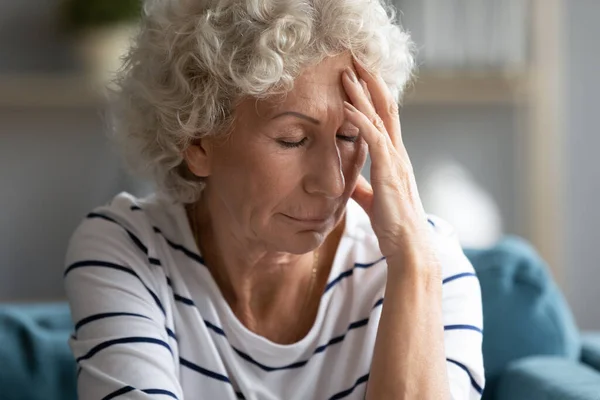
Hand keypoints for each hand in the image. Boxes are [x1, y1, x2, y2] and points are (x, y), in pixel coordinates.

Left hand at [342, 58, 430, 260]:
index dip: (373, 95)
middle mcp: (397, 153)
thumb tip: (349, 180)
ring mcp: (396, 160)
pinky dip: (360, 120)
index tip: (359, 77)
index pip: (385, 118)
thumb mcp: (372, 200)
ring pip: (380, 117)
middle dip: (370, 82)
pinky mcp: (390, 171)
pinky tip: (346, 106)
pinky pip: (374, 138)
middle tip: (355, 60)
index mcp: (394, 158)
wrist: (407, 245)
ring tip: (347, 72)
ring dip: (362, 93)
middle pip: (385, 108)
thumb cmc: (393, 224)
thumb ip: (362, 187)